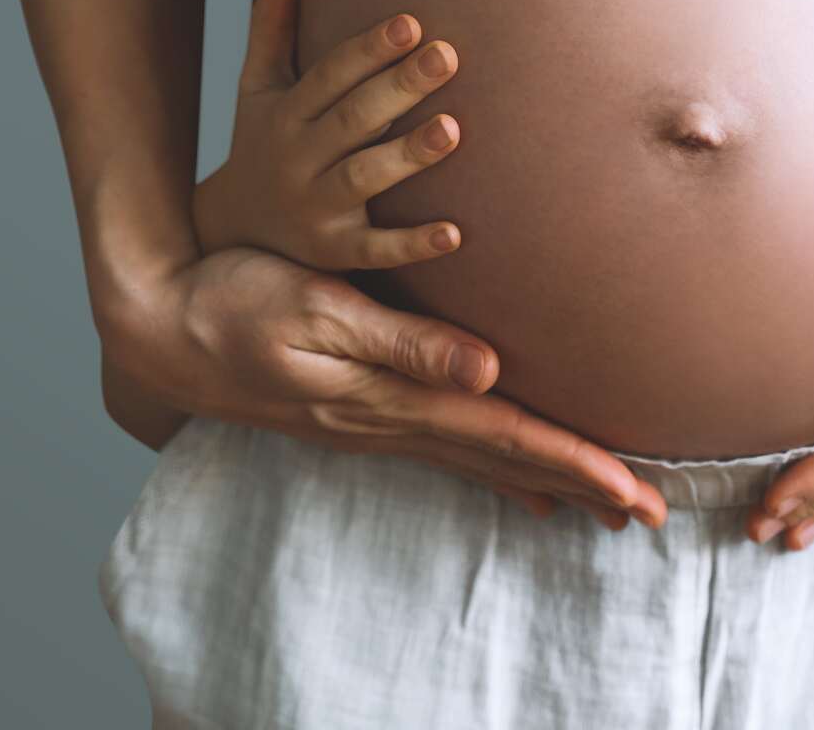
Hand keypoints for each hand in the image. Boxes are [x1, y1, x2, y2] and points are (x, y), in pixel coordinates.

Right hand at [101, 245, 667, 529]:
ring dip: (550, 481)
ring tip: (608, 503)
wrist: (160, 325)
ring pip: (483, 462)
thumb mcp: (317, 309)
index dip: (575, 461)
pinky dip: (499, 468)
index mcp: (391, 399)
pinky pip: (451, 449)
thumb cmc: (235, 300)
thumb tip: (489, 370)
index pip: (504, 436)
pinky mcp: (363, 410)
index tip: (635, 488)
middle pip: (507, 461)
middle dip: (584, 485)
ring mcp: (376, 422)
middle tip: (652, 513)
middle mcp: (392, 420)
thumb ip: (404, 342)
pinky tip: (521, 482)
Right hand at [193, 0, 464, 271]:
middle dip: (399, 87)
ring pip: (364, 178)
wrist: (233, 231)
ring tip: (453, 129)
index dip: (368, 49)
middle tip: (448, 55)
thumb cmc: (262, 142)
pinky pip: (377, 250)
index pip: (330, 75)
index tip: (410, 23)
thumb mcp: (257, 86)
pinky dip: (414, 243)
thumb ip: (273, 23)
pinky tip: (456, 233)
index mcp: (286, 113)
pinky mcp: (336, 252)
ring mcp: (317, 208)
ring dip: (407, 155)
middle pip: (353, 118)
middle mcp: (299, 158)